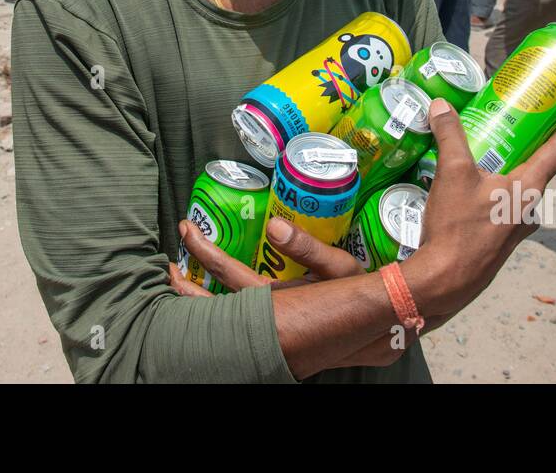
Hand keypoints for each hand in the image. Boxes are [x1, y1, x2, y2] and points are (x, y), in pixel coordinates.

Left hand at [170, 217, 404, 368]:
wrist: (388, 327)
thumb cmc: (364, 295)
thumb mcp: (340, 268)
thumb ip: (307, 246)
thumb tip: (272, 225)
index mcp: (277, 302)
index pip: (230, 273)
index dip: (204, 252)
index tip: (187, 230)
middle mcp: (268, 320)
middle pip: (213, 307)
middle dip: (186, 286)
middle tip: (167, 266)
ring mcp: (272, 328)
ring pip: (224, 318)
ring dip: (199, 301)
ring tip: (179, 279)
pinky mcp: (280, 332)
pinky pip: (241, 320)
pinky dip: (223, 309)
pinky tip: (217, 297)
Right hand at [400, 99, 555, 321]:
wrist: (445, 279)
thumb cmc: (458, 227)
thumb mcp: (452, 173)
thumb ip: (450, 135)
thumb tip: (441, 105)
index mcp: (528, 189)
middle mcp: (529, 208)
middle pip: (540, 168)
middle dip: (536, 144)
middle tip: (528, 120)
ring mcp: (517, 227)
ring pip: (521, 189)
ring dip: (514, 169)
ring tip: (495, 151)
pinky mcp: (500, 240)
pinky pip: (505, 205)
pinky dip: (497, 190)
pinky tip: (476, 187)